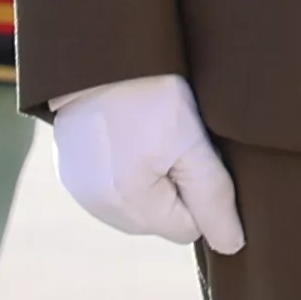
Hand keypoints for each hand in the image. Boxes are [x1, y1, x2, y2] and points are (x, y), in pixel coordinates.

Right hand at [51, 73, 244, 252]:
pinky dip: (127, 169)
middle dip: (176, 188)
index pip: (186, 229)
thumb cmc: (152, 94)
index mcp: (127, 202)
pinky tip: (131, 134)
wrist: (102, 52)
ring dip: (152, 179)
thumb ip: (213, 198)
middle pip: (159, 220)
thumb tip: (231, 246)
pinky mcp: (70, 171)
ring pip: (137, 205)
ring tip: (151, 132)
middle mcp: (96, 205)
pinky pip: (112, 187)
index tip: (195, 152)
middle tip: (174, 138)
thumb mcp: (193, 143)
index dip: (201, 193)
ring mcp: (78, 189)